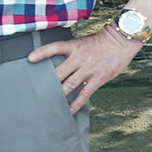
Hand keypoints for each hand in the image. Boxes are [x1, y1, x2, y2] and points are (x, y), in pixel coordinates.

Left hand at [28, 25, 143, 113]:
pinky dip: (76, 103)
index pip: (54, 48)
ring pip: (69, 84)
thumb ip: (72, 53)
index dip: (41, 53)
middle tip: (36, 92)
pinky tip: (69, 110)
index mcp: (74, 47)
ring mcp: (89, 68)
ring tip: (49, 104)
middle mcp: (79, 57)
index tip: (30, 59)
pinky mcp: (98, 78)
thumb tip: (59, 65)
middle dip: (47, 82)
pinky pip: (85, 93)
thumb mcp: (84, 43)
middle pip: (59, 71)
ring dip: (59, 95)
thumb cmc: (102, 42)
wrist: (122, 41)